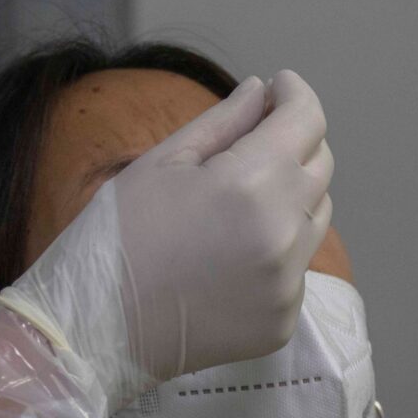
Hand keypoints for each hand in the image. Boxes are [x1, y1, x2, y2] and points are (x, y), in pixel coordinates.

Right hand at [0, 71, 332, 406]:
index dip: (295, 94)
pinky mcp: (283, 319)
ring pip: (316, 216)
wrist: (96, 330)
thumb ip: (223, 121)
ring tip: (237, 202)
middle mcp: (284, 234)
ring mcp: (288, 283)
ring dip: (290, 195)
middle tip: (255, 139)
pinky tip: (229, 252)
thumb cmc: (117, 238)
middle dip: (293, 142)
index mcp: (252, 184)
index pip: (307, 120)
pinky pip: (297, 266)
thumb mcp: (162, 163)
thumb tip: (262, 90)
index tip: (278, 87)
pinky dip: (277, 249)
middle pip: (320, 166)